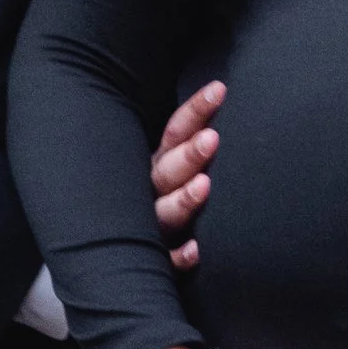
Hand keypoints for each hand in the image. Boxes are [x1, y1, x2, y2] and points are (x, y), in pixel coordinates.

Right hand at [149, 80, 223, 271]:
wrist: (122, 250)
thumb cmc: (163, 198)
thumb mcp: (170, 165)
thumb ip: (191, 141)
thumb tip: (226, 97)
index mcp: (157, 164)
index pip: (175, 131)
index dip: (196, 111)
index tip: (219, 89)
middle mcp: (151, 192)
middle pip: (167, 171)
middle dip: (189, 155)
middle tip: (213, 138)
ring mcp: (153, 226)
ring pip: (163, 213)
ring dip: (183, 199)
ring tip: (204, 186)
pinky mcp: (157, 259)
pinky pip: (166, 260)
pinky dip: (178, 256)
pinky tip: (195, 251)